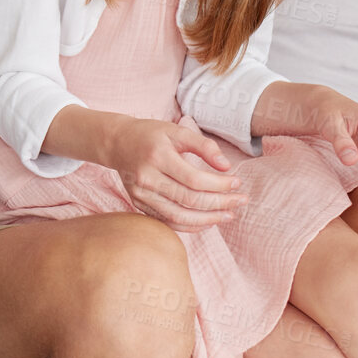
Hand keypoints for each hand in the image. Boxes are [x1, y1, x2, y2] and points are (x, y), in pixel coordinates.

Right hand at [100, 119, 244, 231]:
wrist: (117, 143)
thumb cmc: (151, 134)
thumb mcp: (177, 131)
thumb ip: (203, 146)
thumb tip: (227, 166)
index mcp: (157, 157)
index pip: (195, 179)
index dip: (219, 185)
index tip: (237, 183)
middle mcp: (146, 178)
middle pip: (189, 200)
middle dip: (220, 203)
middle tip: (241, 201)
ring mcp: (141, 194)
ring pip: (179, 217)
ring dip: (208, 219)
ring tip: (228, 215)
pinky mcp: (139, 204)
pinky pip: (167, 221)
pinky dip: (190, 226)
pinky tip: (207, 221)